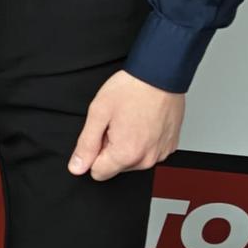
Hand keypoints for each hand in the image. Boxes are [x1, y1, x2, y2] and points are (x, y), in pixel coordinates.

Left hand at [69, 71, 184, 181]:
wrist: (160, 74)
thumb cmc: (131, 89)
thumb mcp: (98, 113)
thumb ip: (86, 144)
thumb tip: (77, 167)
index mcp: (126, 154)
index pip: (98, 173)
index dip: (95, 152)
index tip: (102, 133)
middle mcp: (146, 159)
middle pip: (116, 167)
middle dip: (111, 148)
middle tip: (117, 123)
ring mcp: (161, 153)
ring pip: (133, 161)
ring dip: (128, 145)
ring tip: (131, 120)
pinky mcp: (170, 146)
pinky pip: (149, 152)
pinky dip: (144, 140)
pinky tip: (143, 121)